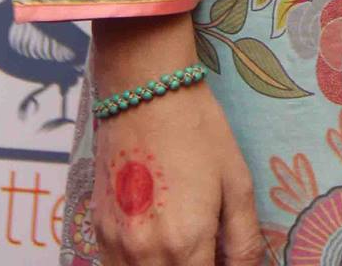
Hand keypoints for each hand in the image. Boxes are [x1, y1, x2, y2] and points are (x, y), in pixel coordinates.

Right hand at [89, 14, 261, 264]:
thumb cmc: (200, 132)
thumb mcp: (237, 183)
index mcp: (186, 245)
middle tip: (205, 251)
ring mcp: (115, 246)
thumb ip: (244, 242)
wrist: (146, 91)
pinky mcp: (97, 232)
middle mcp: (145, 255)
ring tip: (181, 246)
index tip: (219, 260)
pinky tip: (156, 242)